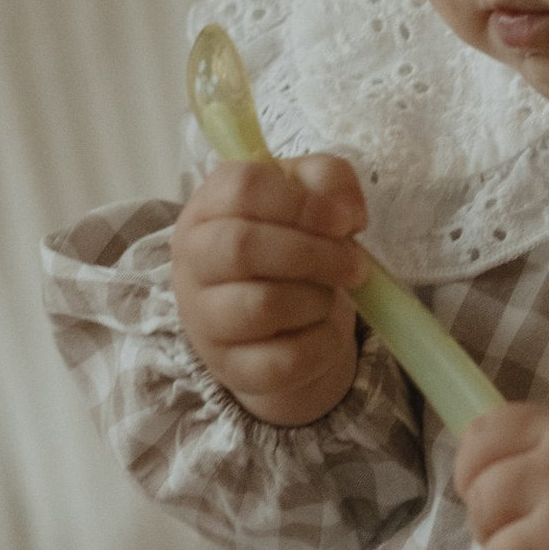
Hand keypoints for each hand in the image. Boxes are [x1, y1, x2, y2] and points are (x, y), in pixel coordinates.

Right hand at [170, 154, 367, 426]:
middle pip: (242, 245)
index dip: (301, 202)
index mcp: (207, 209)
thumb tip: (346, 211)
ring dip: (318, 299)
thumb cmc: (289, 250)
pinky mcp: (233, 369)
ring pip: (264, 305)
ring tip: (329, 295)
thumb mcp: (307, 201)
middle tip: (355, 265)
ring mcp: (205, 321)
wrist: (278, 327)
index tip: (345, 221)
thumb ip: (328, 181)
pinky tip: (322, 330)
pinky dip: (322, 343)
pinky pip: (286, 359)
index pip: (241, 188)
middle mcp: (193, 263)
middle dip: (314, 254)